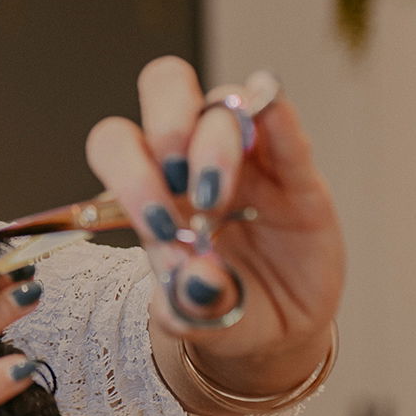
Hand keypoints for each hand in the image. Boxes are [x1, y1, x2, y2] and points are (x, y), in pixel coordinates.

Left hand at [85, 57, 344, 405]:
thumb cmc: (218, 310)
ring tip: (218, 199)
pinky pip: (285, 128)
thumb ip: (189, 308)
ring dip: (216, 140)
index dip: (129, 172)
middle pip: (165, 87)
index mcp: (151, 186)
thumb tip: (195, 278)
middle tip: (180, 181)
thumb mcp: (197, 322)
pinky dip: (276, 113)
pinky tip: (270, 108)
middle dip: (167, 125)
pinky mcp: (296, 170)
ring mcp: (247, 156)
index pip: (119, 144)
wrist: (277, 327)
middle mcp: (192, 156)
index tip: (156, 223)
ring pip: (224, 102)